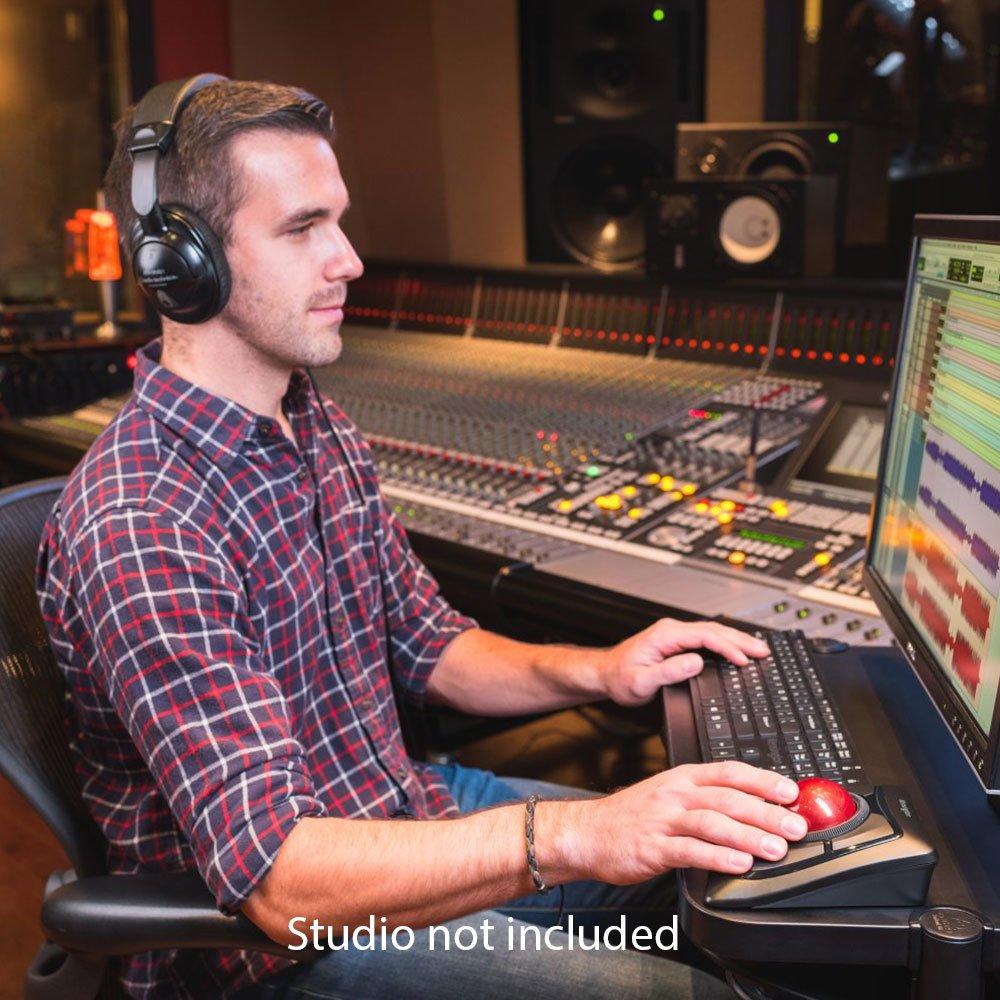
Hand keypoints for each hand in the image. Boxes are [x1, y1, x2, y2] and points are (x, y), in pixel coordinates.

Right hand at [540, 761, 806, 885]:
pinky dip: (718, 856)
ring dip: (748, 835)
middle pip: (727, 798)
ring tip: (775, 848)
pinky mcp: (653, 847)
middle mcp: (675, 794)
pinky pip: (690, 851)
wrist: (588, 832)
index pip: (729, 772)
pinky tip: (738, 863)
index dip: (762, 780)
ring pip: (712, 822)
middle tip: (795, 825)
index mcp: (682, 778)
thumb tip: (753, 809)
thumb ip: (706, 800)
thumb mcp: (669, 795)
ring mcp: (663, 820)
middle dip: (766, 811)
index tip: (790, 792)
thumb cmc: (633, 817)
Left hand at [600, 618, 769, 705]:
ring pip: (712, 633)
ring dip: (736, 640)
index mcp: (665, 635)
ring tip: (758, 649)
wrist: (605, 675)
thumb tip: (696, 662)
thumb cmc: (619, 678)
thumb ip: (669, 672)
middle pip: (713, 630)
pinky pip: (706, 640)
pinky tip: (736, 650)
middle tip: (763, 651)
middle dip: (740, 640)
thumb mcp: (642, 681)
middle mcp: (671, 631)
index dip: (727, 647)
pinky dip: (725, 644)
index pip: (704, 636)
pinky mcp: (676, 643)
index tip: (743, 659)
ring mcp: (675, 635)